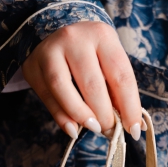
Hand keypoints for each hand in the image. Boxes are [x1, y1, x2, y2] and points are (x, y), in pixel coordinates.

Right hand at [22, 20, 141, 140]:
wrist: (58, 35)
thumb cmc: (92, 53)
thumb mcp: (109, 61)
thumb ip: (119, 90)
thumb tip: (135, 126)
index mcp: (101, 35)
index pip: (120, 76)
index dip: (129, 107)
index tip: (134, 130)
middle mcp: (73, 38)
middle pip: (92, 84)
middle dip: (104, 115)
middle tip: (111, 131)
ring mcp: (49, 50)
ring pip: (62, 88)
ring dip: (81, 115)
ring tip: (94, 128)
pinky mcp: (32, 65)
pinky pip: (47, 95)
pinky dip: (61, 116)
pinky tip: (73, 128)